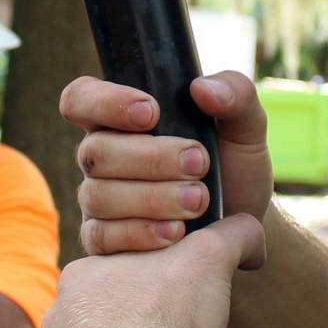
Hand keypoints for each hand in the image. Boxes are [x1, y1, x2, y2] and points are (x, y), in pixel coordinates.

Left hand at [44, 213, 266, 327]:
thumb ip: (231, 234)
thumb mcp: (211, 258)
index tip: (182, 298)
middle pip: (107, 318)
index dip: (157, 283)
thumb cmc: (170, 322)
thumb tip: (249, 228)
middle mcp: (59, 322)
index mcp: (80, 277)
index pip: (120, 271)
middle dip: (140, 326)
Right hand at [59, 72, 273, 255]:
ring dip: (151, 198)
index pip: (81, 98)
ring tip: (198, 202)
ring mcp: (98, 199)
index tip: (151, 113)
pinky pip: (100, 236)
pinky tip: (176, 233)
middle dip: (150, 159)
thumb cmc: (233, 168)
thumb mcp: (245, 128)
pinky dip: (140, 233)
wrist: (243, 226)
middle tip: (198, 164)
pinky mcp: (104, 239)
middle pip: (95, 151)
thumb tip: (201, 88)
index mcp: (121, 118)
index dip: (105, 103)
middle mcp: (102, 156)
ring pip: (98, 195)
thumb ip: (235, 95)